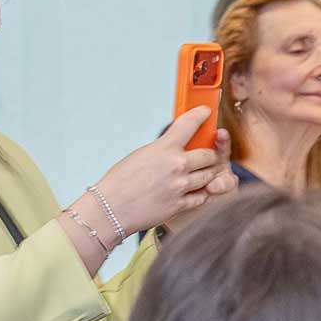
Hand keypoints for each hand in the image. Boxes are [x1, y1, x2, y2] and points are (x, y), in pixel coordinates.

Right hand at [91, 108, 239, 233]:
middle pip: (209, 155)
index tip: (205, 112)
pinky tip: (192, 191)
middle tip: (203, 157)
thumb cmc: (119, 181)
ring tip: (196, 175)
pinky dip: (199, 193)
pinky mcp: (180, 204)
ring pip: (209, 176)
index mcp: (164, 148)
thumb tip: (176, 146)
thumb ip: (163, 149)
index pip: (189, 124)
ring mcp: (180, 186)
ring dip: (206, 175)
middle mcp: (176, 165)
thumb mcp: (141, 154)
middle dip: (208, 156)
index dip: (200, 115)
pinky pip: (202, 197)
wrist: (111, 208)